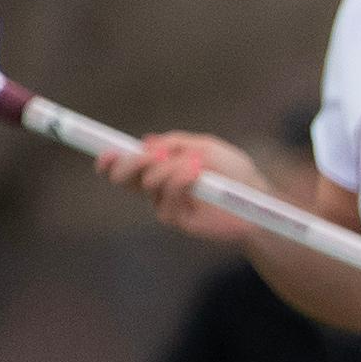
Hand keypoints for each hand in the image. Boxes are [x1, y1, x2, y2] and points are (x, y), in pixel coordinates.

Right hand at [101, 132, 271, 244]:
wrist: (256, 197)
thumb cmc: (233, 172)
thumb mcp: (205, 147)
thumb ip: (177, 143)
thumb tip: (148, 142)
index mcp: (159, 169)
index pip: (125, 166)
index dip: (110, 160)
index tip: (104, 152)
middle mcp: (157, 188)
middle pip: (124, 178)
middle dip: (131, 162)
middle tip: (151, 156)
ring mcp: (166, 204)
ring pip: (149, 182)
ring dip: (168, 168)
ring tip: (194, 165)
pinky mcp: (179, 219)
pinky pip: (168, 195)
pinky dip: (180, 179)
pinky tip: (196, 173)